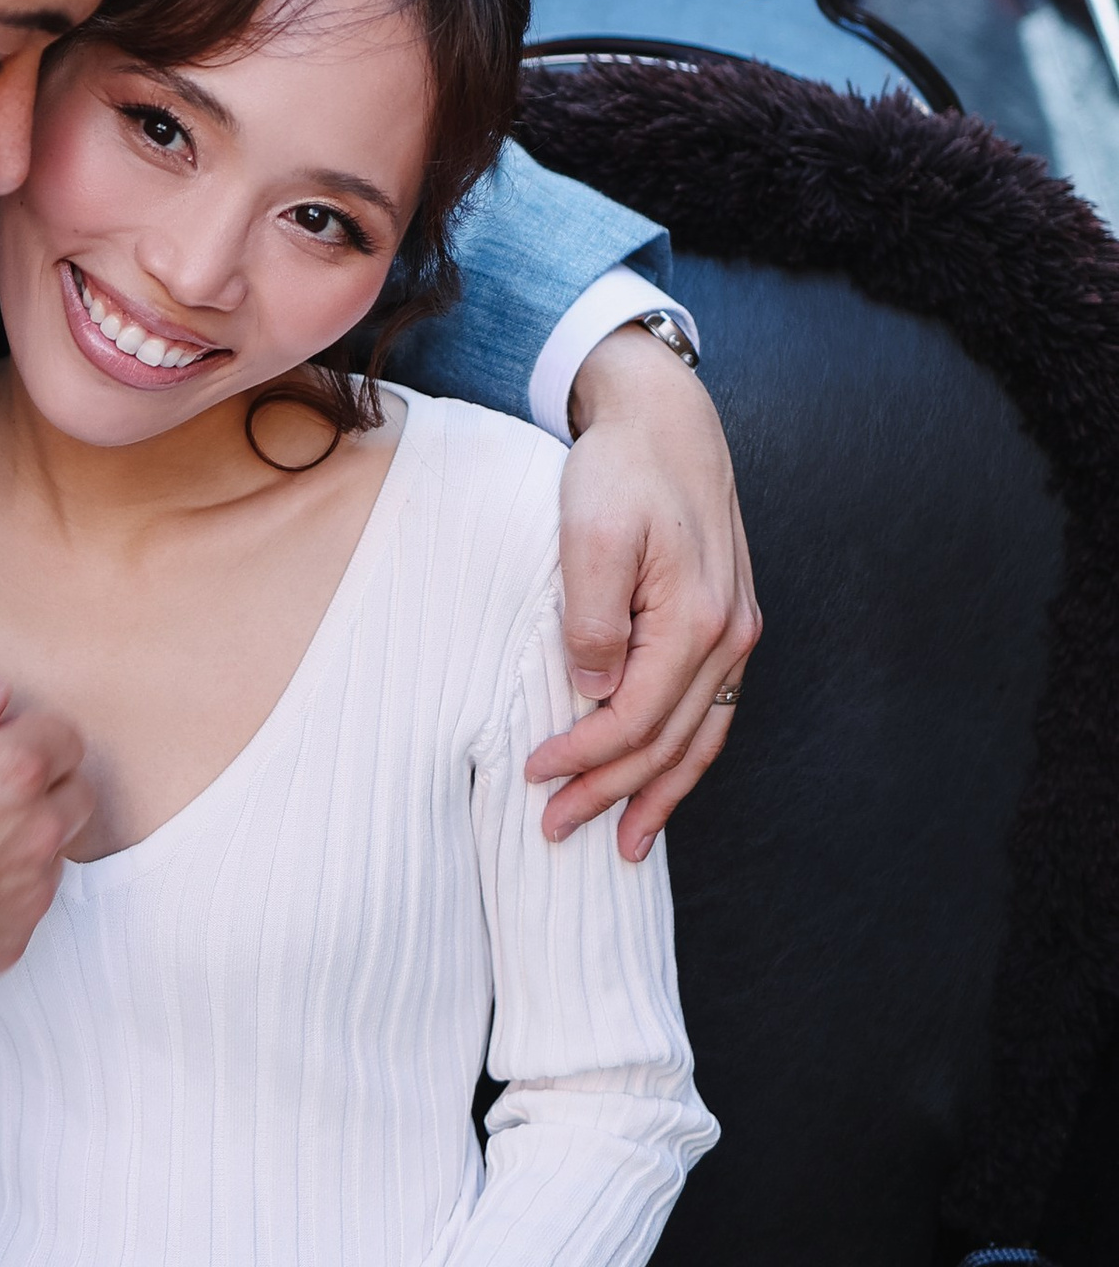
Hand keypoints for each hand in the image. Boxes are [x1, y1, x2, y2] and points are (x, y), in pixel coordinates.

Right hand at [0, 675, 90, 1011]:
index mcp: (14, 770)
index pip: (66, 735)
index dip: (29, 733)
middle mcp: (37, 831)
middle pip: (77, 793)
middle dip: (45, 785)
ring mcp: (31, 891)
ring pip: (55, 852)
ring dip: (26, 840)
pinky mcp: (16, 938)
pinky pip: (27, 904)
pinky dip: (3, 892)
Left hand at [532, 324, 759, 859]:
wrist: (666, 421)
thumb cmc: (621, 471)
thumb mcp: (591, 535)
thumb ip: (592, 619)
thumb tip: (592, 693)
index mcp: (695, 618)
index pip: (636, 717)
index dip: (584, 756)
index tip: (531, 775)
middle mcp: (729, 634)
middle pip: (670, 742)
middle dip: (614, 793)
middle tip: (556, 830)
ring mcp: (735, 632)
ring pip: (700, 737)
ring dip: (659, 795)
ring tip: (626, 844)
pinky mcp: (725, 623)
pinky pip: (708, 710)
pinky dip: (683, 755)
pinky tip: (660, 780)